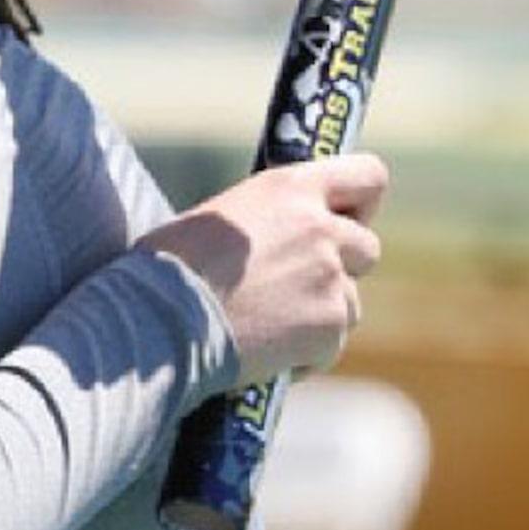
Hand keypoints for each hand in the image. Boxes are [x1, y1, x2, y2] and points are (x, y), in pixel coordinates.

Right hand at [140, 154, 387, 381]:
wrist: (160, 318)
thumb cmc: (168, 268)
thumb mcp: (218, 219)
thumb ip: (265, 223)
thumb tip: (273, 240)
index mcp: (290, 188)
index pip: (368, 176)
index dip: (360, 204)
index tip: (344, 221)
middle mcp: (320, 228)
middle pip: (367, 248)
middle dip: (342, 268)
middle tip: (299, 285)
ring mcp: (330, 279)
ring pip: (350, 302)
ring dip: (319, 315)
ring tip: (266, 326)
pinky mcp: (329, 326)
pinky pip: (331, 344)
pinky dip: (304, 353)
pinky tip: (263, 351)